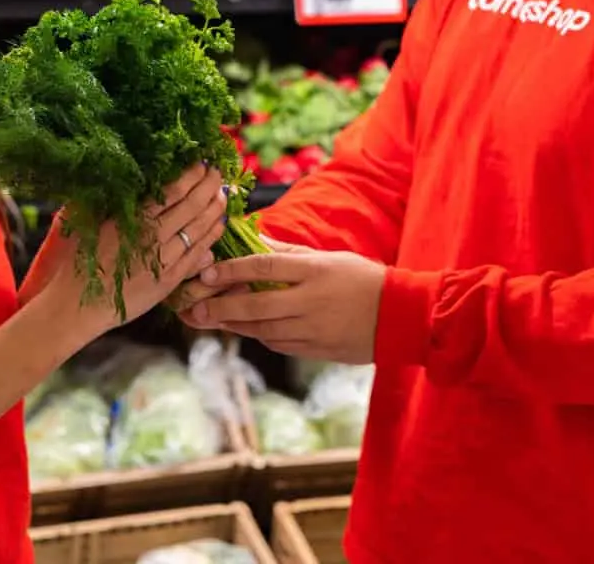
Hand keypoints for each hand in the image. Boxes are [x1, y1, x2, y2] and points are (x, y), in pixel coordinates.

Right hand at [40, 164, 228, 342]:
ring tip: (223, 192)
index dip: (191, 174)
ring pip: (199, 228)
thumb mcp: (89, 221)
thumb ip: (113, 202)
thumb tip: (134, 180)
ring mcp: (164, 259)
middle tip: (217, 170)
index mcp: (132, 219)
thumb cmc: (77, 260)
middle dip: (209, 184)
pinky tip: (219, 223)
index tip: (201, 161)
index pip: (172, 191)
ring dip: (214, 207)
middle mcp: (153, 237)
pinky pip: (197, 253)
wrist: (76, 306)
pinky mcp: (169, 280)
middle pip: (191, 205)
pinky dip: (211, 236)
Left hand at [181, 240, 385, 362]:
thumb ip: (289, 254)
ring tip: (208, 319)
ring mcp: (312, 329)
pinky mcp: (315, 350)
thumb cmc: (363, 280)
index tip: (206, 273)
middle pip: (255, 304)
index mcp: (314, 271)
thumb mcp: (329, 258)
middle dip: (220, 307)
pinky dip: (257, 334)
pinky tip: (243, 328)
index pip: (264, 266)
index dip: (231, 270)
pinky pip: (277, 343)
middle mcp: (310, 301)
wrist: (400, 317)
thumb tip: (254, 245)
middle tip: (192, 308)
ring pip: (261, 328)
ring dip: (232, 324)